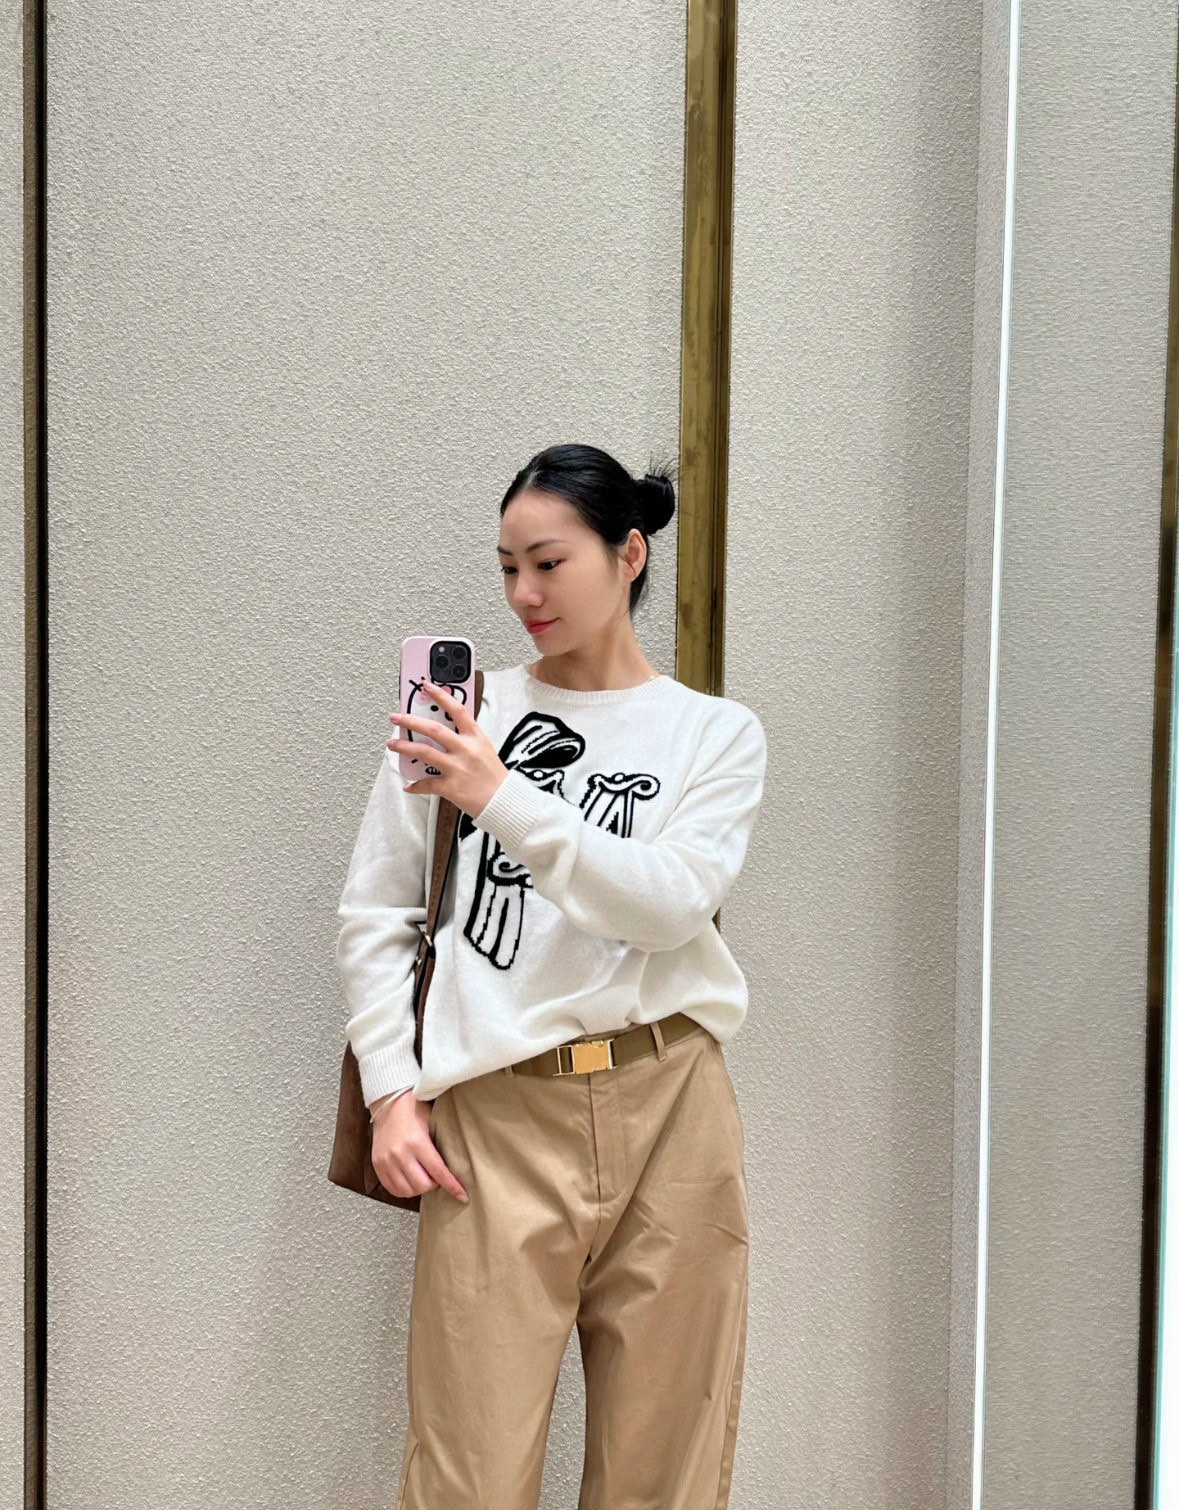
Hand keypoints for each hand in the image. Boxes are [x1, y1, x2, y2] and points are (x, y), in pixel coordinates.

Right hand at [371, 1089, 468, 1202]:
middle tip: (437, 1177)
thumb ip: (439, 1146)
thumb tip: (454, 1169)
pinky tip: (410, 1182)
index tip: (463, 1196)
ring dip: (419, 1189)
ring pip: (407, 1190)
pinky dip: (404, 1190)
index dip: (452, 1186)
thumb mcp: (432, 1123)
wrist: (388, 1102)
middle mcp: (400, 1154)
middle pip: (422, 1185)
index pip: (438, 1172)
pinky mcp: (377, 1164)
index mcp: (417, 1142)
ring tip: (424, 1179)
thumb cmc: (414, 1110)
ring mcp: (386, 1160)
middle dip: (434, 1185)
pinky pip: (392, 1188)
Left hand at [388, 678, 509, 816]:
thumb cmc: (494, 776)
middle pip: (433, 729)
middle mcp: (465, 750)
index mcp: (475, 737)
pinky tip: (409, 785)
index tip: (427, 686)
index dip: (441, 695)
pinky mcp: (451, 786)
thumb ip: (466, 738)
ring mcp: (457, 768)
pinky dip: (415, 785)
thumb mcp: (484, 749)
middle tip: (396, 717)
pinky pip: (427, 784)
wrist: (503, 800)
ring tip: (393, 744)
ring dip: (404, 747)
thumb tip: (444, 731)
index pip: (457, 710)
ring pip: (424, 752)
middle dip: (410, 721)